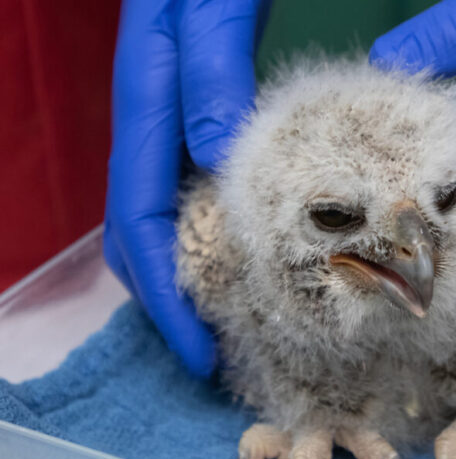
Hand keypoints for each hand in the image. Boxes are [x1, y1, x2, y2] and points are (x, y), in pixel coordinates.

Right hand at [104, 0, 267, 375]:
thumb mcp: (214, 7)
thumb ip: (213, 70)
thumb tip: (217, 156)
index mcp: (144, 103)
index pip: (138, 218)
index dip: (165, 292)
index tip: (198, 348)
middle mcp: (148, 122)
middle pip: (136, 230)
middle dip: (168, 298)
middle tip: (213, 350)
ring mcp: (168, 122)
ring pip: (159, 215)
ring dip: (185, 273)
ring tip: (228, 318)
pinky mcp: (193, 118)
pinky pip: (185, 189)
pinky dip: (206, 233)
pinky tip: (242, 251)